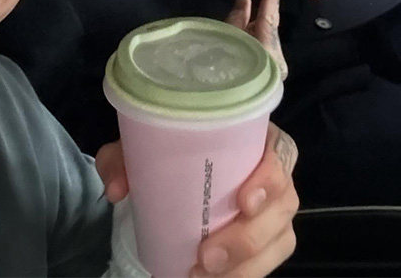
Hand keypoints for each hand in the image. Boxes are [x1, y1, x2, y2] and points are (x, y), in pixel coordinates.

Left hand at [96, 124, 299, 277]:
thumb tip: (116, 189)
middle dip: (248, 238)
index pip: (281, 153)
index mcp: (255, 136)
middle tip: (206, 256)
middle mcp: (274, 172)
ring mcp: (276, 209)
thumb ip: (123, 158)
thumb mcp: (142, 145)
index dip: (270, 179)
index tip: (243, 202)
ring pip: (280, 239)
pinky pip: (269, 262)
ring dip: (246, 265)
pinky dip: (244, 275)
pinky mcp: (271, 240)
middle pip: (283, 204)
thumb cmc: (171, 149)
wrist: (175, 172)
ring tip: (203, 274)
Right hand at [225, 0, 287, 80]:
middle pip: (267, 27)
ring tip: (236, 24)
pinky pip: (262, 47)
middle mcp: (276, 58)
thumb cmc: (225, 76)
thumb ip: (237, 20)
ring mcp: (277, 67)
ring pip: (264, 37)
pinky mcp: (273, 73)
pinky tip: (241, 39)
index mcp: (265, 49)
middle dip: (256, 13)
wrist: (233, 114)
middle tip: (244, 3)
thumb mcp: (226, 42)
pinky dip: (252, 39)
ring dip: (251, 28)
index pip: (269, 16)